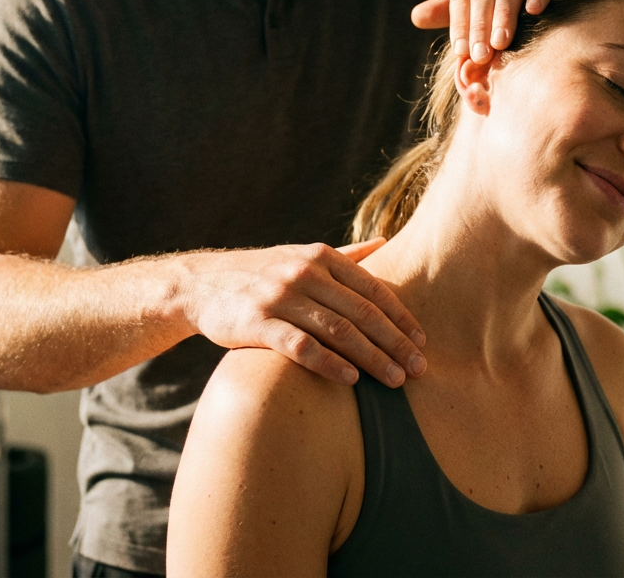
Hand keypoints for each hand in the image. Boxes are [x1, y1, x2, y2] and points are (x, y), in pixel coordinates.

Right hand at [177, 240, 426, 387]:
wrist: (201, 284)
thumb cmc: (261, 273)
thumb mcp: (301, 256)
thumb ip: (345, 255)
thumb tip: (386, 242)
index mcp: (321, 257)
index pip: (373, 289)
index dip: (401, 317)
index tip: (423, 343)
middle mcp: (304, 273)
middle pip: (362, 312)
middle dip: (395, 343)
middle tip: (420, 369)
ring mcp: (280, 297)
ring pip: (338, 330)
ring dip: (371, 357)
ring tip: (395, 381)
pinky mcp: (258, 322)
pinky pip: (300, 345)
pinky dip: (328, 362)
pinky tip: (350, 380)